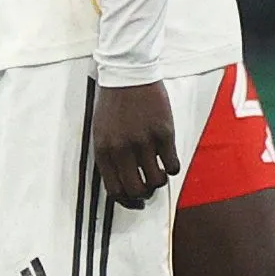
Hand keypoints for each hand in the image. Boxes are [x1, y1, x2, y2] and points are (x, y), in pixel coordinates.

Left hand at [91, 81, 179, 205]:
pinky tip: (169, 160)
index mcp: (104, 150)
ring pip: (156, 180)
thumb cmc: (113, 102)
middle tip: (149, 189)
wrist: (128, 73)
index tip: (135, 201)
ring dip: (159, 181)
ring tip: (159, 171)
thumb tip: (122, 182)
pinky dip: (172, 168)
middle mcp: (122, 149)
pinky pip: (172, 164)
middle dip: (144, 194)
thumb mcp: (101, 131)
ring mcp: (144, 142)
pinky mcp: (163, 133)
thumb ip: (109, 156)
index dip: (126, 201)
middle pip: (136, 189)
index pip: (115, 190)